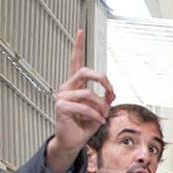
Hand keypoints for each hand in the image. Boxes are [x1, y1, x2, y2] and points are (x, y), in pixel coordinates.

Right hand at [46, 29, 115, 172]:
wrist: (73, 141)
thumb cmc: (84, 125)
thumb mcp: (100, 109)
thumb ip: (106, 97)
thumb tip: (111, 91)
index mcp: (75, 84)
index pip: (75, 61)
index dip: (78, 46)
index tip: (80, 31)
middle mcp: (67, 87)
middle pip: (84, 71)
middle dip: (101, 79)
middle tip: (110, 90)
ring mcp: (62, 96)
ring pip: (88, 94)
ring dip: (100, 107)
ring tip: (102, 117)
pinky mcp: (61, 107)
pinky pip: (84, 107)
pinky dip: (95, 115)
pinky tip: (98, 122)